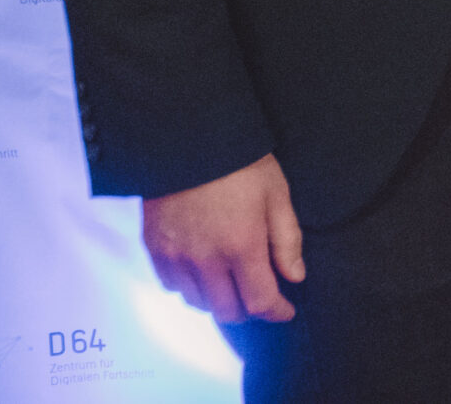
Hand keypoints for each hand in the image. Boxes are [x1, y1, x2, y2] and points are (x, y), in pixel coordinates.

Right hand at [141, 153, 304, 323]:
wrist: (187, 139)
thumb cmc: (240, 164)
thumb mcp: (277, 194)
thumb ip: (287, 240)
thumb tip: (295, 277)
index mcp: (242, 246)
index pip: (259, 301)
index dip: (276, 312)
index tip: (285, 311)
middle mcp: (206, 259)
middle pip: (227, 311)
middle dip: (248, 310)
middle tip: (260, 297)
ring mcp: (176, 256)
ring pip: (198, 303)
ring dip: (218, 300)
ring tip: (232, 283)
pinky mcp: (155, 249)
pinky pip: (172, 286)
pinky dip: (190, 288)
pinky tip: (203, 272)